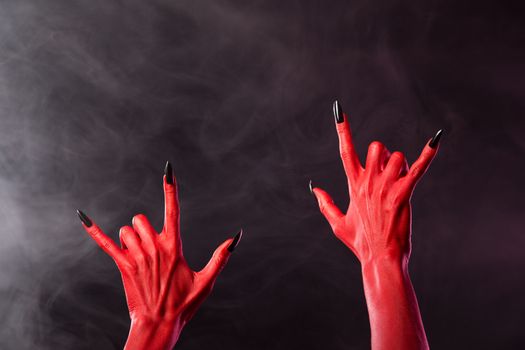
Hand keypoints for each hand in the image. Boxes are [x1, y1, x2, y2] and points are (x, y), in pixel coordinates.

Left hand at [77, 162, 241, 349]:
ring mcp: (136, 257)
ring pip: (127, 230)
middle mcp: (154, 248)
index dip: (171, 189)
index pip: (173, 211)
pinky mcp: (122, 266)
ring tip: (140, 256)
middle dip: (144, 227)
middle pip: (141, 219)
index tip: (168, 171)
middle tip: (151, 246)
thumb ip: (221, 257)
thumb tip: (236, 237)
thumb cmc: (184, 304)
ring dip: (131, 237)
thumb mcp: (206, 280)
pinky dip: (94, 230)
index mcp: (174, 247)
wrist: (160, 324)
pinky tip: (83, 217)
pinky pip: (105, 244)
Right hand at [311, 101, 441, 349]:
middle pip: (376, 147)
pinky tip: (435, 142)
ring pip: (396, 156)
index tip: (340, 113)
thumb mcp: (337, 224)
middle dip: (382, 154)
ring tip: (401, 180)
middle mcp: (368, 182)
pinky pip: (418, 169)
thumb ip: (325, 203)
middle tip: (387, 171)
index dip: (343, 131)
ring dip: (400, 164)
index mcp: (354, 186)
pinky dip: (428, 155)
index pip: (346, 152)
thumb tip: (315, 189)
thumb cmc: (361, 243)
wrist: (380, 259)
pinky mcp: (403, 194)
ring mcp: (386, 187)